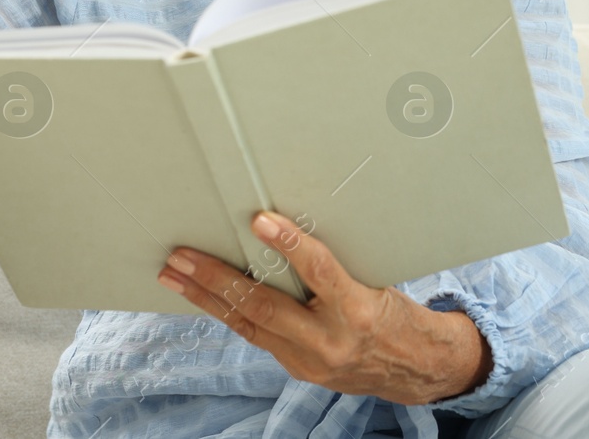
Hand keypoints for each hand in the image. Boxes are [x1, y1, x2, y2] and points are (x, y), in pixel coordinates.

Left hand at [157, 212, 492, 404]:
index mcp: (360, 310)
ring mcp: (311, 362)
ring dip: (207, 298)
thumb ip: (334, 264)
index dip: (290, 243)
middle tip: (181, 257)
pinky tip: (204, 296)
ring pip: (249, 326)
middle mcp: (332, 341)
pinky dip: (228, 313)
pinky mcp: (299, 370)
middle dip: (217, 280)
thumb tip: (285, 227)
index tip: (259, 219)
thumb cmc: (396, 312)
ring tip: (174, 275)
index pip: (321, 271)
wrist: (414, 369)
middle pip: (265, 307)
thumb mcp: (377, 280)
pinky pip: (256, 336)